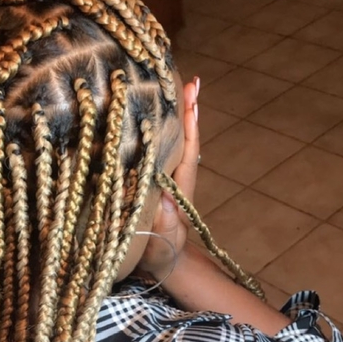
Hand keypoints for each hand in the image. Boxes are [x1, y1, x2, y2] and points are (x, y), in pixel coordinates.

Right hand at [136, 77, 199, 282]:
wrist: (163, 261)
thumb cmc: (161, 253)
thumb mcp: (161, 243)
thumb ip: (165, 224)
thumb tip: (166, 199)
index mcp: (179, 189)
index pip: (187, 152)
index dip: (190, 127)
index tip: (192, 101)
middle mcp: (175, 177)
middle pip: (184, 139)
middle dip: (187, 111)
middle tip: (191, 80)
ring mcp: (165, 177)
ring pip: (173, 141)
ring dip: (175, 115)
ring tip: (175, 85)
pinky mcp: (153, 179)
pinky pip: (158, 149)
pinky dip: (159, 128)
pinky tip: (150, 111)